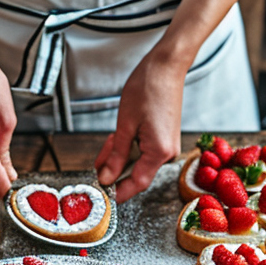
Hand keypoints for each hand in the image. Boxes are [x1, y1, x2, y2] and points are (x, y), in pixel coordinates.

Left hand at [95, 48, 184, 202]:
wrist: (166, 67)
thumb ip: (116, 155)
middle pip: (136, 173)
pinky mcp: (165, 139)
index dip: (118, 192)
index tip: (102, 196)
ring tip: (109, 141)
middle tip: (97, 164)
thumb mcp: (125, 125)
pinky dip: (129, 147)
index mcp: (159, 152)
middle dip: (114, 169)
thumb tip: (107, 178)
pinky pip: (145, 151)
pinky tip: (118, 139)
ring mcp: (168, 146)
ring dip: (120, 155)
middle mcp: (168, 153)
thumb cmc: (148, 89)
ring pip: (138, 161)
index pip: (136, 183)